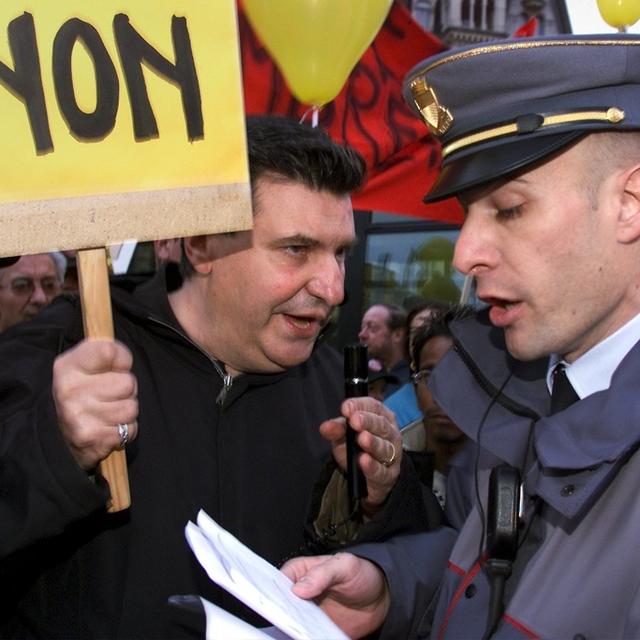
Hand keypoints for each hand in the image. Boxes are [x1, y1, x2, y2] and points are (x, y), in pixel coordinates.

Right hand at [52, 339, 138, 469]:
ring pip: (131, 408)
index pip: (109, 352)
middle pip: (127, 383)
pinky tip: (108, 427)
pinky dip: (125, 430)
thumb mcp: (90, 365)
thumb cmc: (85, 392)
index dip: (122, 360)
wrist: (64, 433)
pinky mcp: (89, 437)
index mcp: (68, 366)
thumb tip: (124, 360)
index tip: (116, 367)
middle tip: (111, 395)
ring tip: (110, 412)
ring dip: (126, 412)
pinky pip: (129, 429)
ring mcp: (77, 415)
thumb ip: (111, 353)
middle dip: (127, 391)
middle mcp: (69, 389)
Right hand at [282, 552, 388, 638]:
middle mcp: (298, 593)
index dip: (273, 592)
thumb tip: (299, 587)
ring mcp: (305, 613)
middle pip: (279, 605)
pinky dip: (301, 637)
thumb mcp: (345, 566)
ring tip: (297, 632)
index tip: (275, 604)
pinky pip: (302, 635)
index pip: (278, 581)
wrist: (379, 599)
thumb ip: (323, 573)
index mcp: (300, 571)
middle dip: (280, 613)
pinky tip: (306, 638)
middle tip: (287, 621)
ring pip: (288, 623)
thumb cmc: (361, 574)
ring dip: (290, 629)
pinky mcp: (313, 630)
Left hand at [321, 397, 401, 513]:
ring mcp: (392, 454)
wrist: (363, 475)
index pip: (373, 406)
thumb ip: (336, 429)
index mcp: (380, 416)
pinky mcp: (389, 474)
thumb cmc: (356, 447)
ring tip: (362, 439)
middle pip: (381, 425)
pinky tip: (364, 461)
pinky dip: (372, 466)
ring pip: (384, 447)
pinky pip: (382, 470)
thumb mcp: (343, 435)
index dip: (360, 406)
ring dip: (373, 443)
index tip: (345, 408)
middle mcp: (390, 433)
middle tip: (355, 421)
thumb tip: (326, 427)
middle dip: (368, 422)